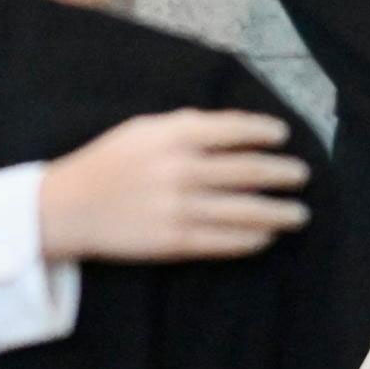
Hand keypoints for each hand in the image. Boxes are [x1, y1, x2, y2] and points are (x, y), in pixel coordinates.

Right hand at [38, 110, 310, 262]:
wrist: (67, 208)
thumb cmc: (108, 163)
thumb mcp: (142, 130)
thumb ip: (186, 126)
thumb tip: (236, 130)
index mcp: (173, 135)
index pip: (235, 129)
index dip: (265, 132)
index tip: (283, 136)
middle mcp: (181, 169)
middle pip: (249, 172)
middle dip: (283, 174)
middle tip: (302, 176)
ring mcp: (180, 208)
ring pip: (246, 211)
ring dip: (279, 213)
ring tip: (299, 215)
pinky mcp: (175, 242)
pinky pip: (225, 242)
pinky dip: (252, 239)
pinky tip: (266, 237)